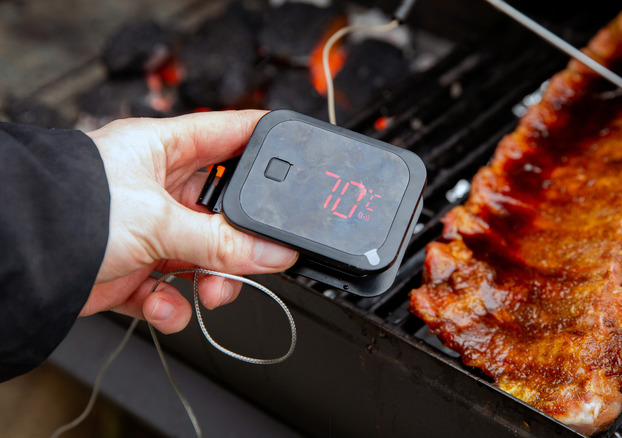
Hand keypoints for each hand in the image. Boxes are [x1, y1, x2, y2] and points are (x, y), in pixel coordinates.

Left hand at [80, 110, 297, 333]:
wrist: (21, 264)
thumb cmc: (71, 209)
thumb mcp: (159, 220)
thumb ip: (222, 242)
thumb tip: (274, 252)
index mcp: (165, 150)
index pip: (230, 134)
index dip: (264, 143)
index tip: (297, 158)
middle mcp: (158, 186)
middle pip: (224, 207)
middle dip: (239, 237)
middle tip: (256, 253)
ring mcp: (147, 227)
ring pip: (205, 253)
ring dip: (213, 278)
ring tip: (211, 291)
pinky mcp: (134, 268)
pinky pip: (172, 288)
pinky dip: (174, 304)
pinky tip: (167, 305)